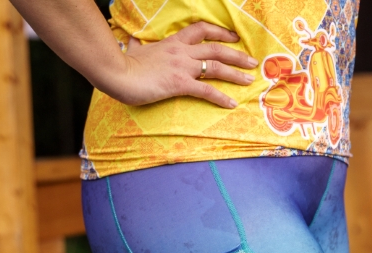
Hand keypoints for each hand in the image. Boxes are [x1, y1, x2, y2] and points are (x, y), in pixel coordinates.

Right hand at [103, 21, 257, 108]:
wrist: (119, 74)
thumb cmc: (125, 65)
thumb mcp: (134, 49)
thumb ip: (138, 45)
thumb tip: (131, 41)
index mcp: (173, 42)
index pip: (201, 30)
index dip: (220, 32)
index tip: (233, 37)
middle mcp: (182, 51)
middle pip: (216, 48)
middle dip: (237, 55)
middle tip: (252, 62)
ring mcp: (182, 67)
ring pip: (215, 66)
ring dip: (235, 74)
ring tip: (249, 81)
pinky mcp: (180, 84)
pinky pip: (205, 90)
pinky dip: (220, 97)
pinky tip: (231, 104)